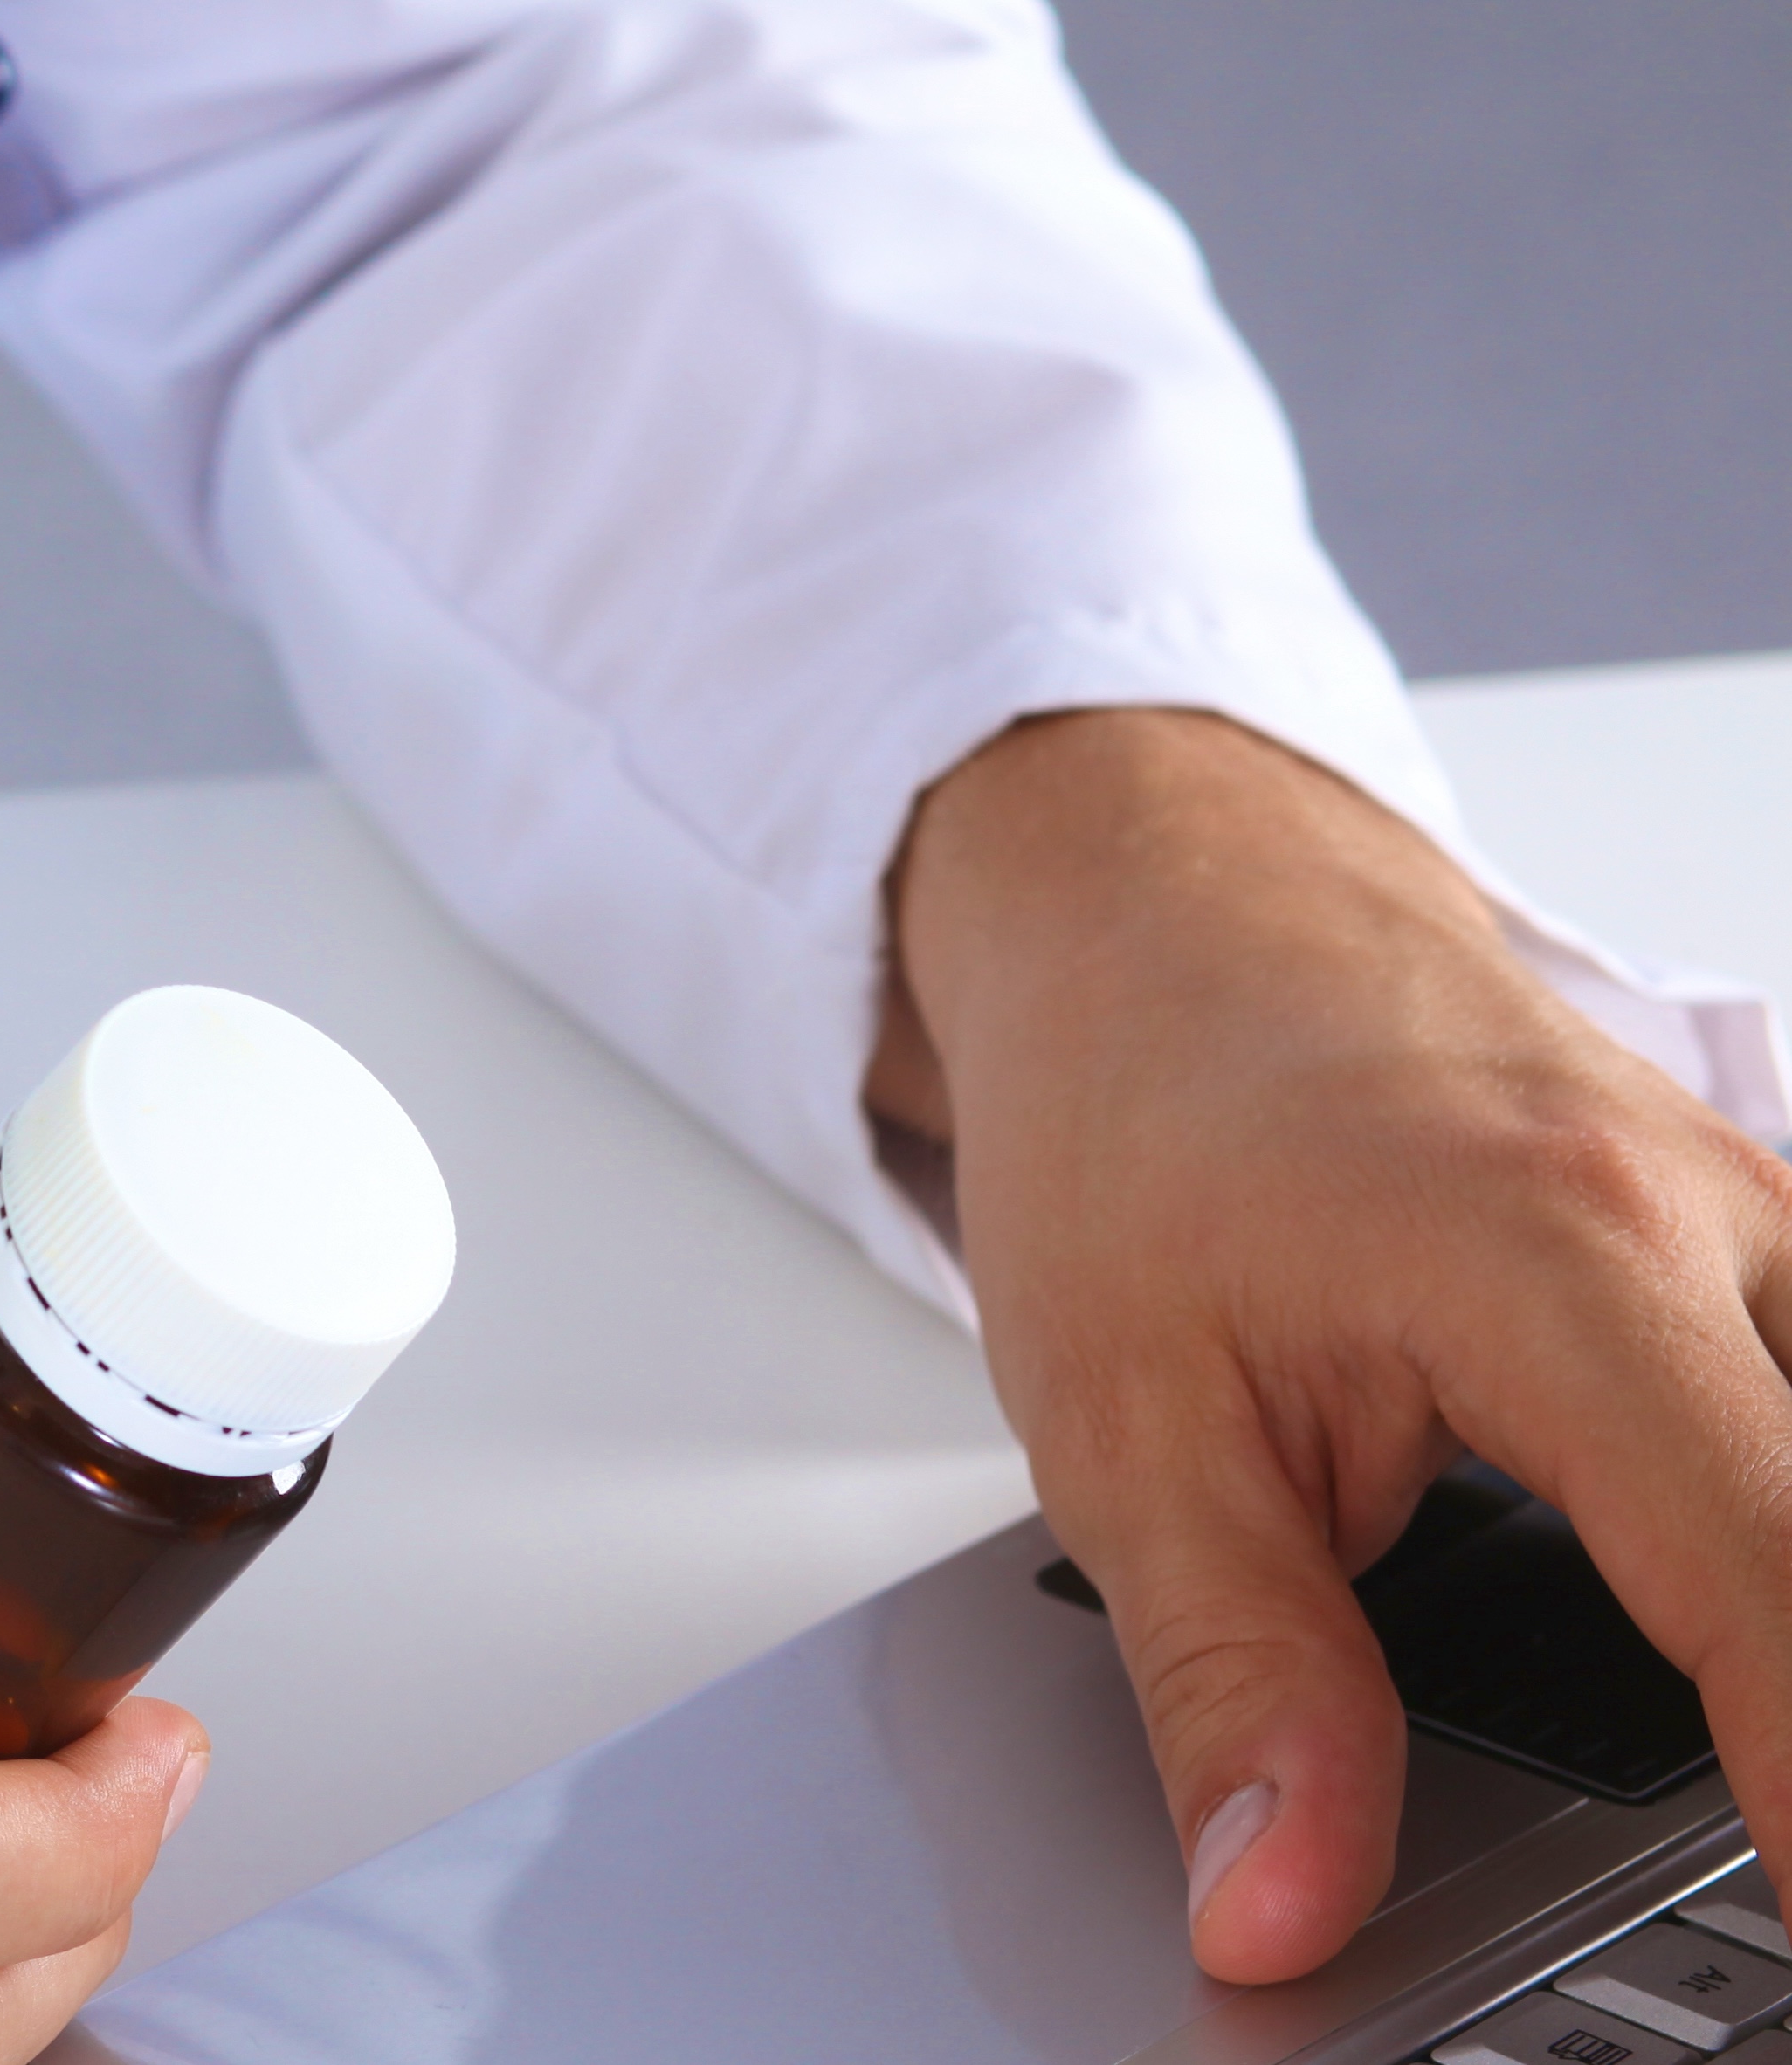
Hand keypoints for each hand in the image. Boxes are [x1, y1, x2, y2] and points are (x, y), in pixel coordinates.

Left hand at [871, 708, 1791, 1983]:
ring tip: (1768, 1787)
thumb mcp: (1126, 1430)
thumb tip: (1282, 1894)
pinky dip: (1786, 1514)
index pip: (1765, 1569)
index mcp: (1560, 1259)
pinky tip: (1755, 1620)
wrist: (1159, 907)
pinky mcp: (1756, 1237)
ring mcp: (1758, 1214)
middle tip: (1772, 1873)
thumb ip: (1235, 1681)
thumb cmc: (1131, 1112)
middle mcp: (1707, 1219)